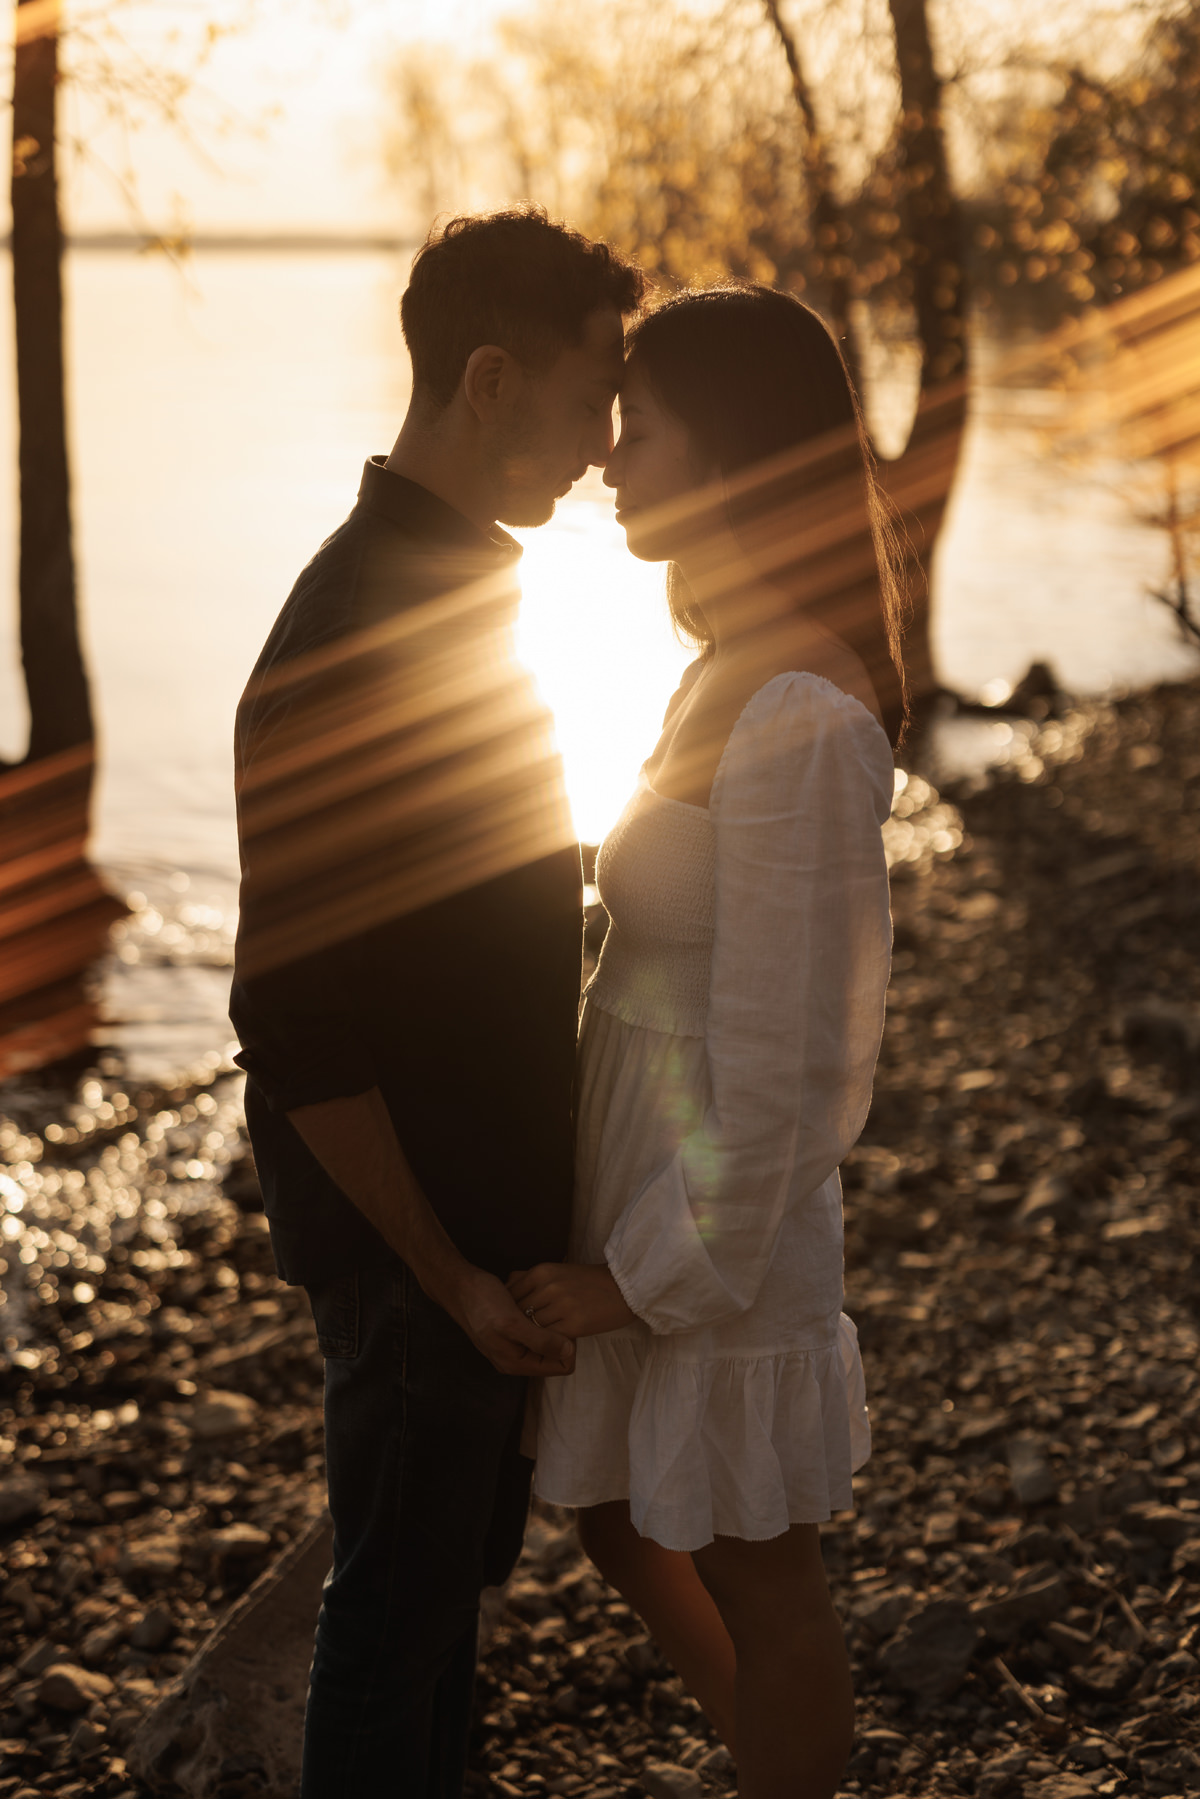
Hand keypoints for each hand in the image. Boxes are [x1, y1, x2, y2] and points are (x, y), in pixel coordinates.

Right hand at [441, 1265, 575, 1377]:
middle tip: (545, 1309)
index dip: (567, 1344)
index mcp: (518, 1363)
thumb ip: (540, 1340)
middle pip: (555, 1353)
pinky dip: (537, 1312)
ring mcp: (515, 1344)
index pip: (561, 1365)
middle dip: (556, 1331)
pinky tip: (528, 1298)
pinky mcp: (512, 1330)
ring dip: (546, 1319)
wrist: (459, 1286)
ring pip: (547, 1337)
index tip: (557, 1322)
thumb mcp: (512, 1323)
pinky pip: (536, 1326)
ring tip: (534, 1302)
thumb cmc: (482, 1303)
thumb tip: (568, 1352)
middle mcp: (517, 1358)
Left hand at [506, 1262, 636, 1338]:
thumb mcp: (557, 1271)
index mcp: (542, 1271)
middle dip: (517, 1324)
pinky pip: (549, 1338)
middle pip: (519, 1312)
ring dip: (531, 1336)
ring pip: (533, 1327)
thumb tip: (507, 1285)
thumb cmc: (588, 1281)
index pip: (511, 1294)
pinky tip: (548, 1344)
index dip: (509, 1309)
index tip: (512, 1319)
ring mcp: (560, 1306)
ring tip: (532, 1341)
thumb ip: (531, 1278)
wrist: (623, 1288)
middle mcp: (548, 1287)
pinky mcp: (574, 1324)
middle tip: (518, 1335)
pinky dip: (546, 1343)